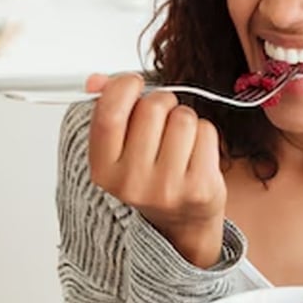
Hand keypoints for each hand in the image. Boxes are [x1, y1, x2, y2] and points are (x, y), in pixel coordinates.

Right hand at [85, 73, 226, 267]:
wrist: (181, 223)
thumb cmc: (150, 178)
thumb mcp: (119, 150)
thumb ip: (107, 111)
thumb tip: (96, 80)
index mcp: (104, 170)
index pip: (109, 113)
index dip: (123, 86)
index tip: (133, 83)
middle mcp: (131, 183)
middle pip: (152, 108)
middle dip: (161, 103)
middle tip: (162, 121)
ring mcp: (167, 188)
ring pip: (183, 117)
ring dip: (185, 119)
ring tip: (179, 142)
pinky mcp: (200, 188)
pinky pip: (206, 132)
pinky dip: (205, 135)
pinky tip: (196, 155)